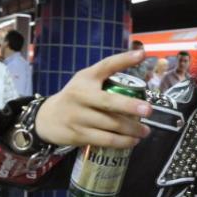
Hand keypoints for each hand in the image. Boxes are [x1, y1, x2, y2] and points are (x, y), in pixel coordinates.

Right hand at [34, 50, 151, 148]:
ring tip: (145, 131)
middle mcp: (81, 96)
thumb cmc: (75, 97)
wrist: (47, 119)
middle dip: (131, 106)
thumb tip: (140, 58)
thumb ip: (109, 71)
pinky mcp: (79, 135)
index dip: (124, 59)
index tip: (141, 54)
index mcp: (86, 79)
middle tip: (149, 110)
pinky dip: (122, 142)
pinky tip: (133, 141)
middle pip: (109, 103)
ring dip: (131, 129)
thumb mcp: (87, 79)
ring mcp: (79, 117)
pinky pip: (105, 140)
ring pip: (110, 125)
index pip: (106, 65)